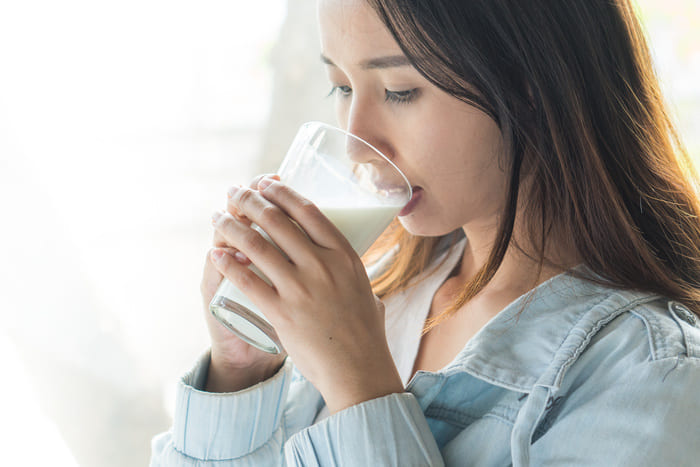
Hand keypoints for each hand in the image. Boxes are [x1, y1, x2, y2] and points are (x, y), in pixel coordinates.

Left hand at [210, 176, 403, 411]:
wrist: (358, 371)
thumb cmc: (365, 334)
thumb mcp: (365, 290)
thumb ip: (350, 272)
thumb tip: (343, 262)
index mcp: (344, 255)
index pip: (307, 210)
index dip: (281, 192)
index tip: (265, 183)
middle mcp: (322, 265)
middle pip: (276, 220)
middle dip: (248, 200)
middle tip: (234, 193)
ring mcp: (300, 288)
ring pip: (256, 244)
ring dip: (230, 225)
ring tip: (217, 217)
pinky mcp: (281, 312)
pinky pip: (246, 279)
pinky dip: (227, 262)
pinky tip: (216, 253)